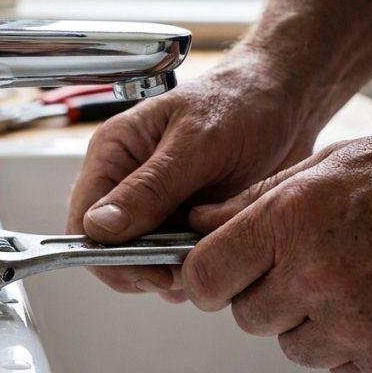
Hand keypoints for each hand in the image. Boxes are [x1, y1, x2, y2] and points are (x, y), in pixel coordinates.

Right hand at [67, 53, 319, 299]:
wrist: (287, 100)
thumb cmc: (241, 102)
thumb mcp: (197, 144)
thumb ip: (151, 187)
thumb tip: (101, 227)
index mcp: (114, 152)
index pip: (84, 222)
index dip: (109, 255)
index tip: (150, 271)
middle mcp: (126, 181)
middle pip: (111, 248)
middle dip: (144, 268)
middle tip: (185, 271)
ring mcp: (155, 204)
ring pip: (142, 259)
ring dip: (170, 270)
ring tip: (207, 258)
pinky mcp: (183, 219)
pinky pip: (172, 257)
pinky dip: (192, 265)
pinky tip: (216, 255)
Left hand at [182, 134, 371, 372]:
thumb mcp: (339, 163)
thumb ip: (259, 199)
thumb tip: (200, 224)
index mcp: (294, 220)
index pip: (204, 276)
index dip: (208, 278)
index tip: (219, 277)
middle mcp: (319, 278)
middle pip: (249, 317)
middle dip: (271, 295)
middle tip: (321, 267)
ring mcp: (359, 330)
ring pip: (296, 348)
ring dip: (318, 324)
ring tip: (370, 281)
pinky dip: (363, 350)